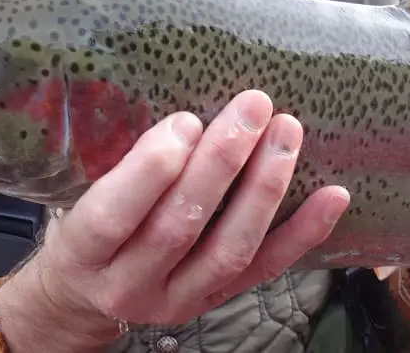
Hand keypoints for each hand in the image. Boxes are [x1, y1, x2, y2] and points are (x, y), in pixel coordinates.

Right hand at [0, 90, 350, 351]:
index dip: (151, 171)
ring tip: (286, 134)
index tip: (185, 121)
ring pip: (228, 249)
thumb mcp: (77, 196)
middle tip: (251, 107)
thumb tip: (181, 111)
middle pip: (179, 227)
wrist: (87, 295)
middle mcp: (129, 284)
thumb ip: (120, 166)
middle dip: (220, 163)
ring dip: (263, 188)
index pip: (113, 216)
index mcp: (84, 253)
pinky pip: (265, 269)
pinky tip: (332, 196)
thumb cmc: (86, 231)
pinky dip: (302, 232)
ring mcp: (177, 300)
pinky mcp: (215, 302)